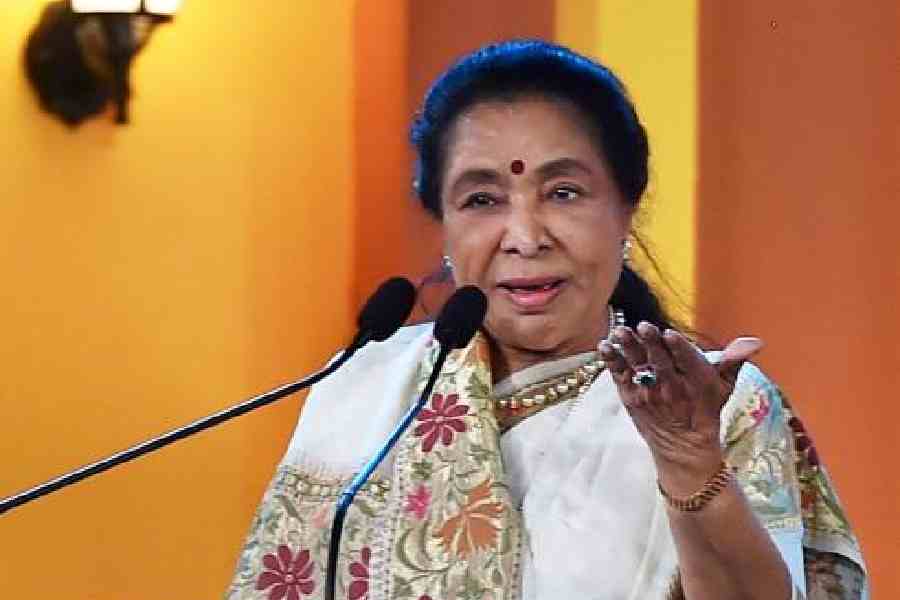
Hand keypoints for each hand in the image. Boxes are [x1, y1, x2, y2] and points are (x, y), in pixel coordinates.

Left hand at [598, 322, 762, 494]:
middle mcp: (672, 388)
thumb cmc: (705, 408)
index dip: (679, 349)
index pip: (688, 362)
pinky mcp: (630, 397)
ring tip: (620, 332)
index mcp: (697, 383)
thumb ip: (734, 360)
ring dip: (627, 348)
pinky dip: (611, 361)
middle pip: (660, 361)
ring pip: (637, 366)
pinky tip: (604, 346)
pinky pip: (619, 376)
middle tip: (643, 326)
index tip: (670, 334)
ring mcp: (649, 394)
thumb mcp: (724, 386)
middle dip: (651, 343)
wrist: (683, 447)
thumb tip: (755, 341)